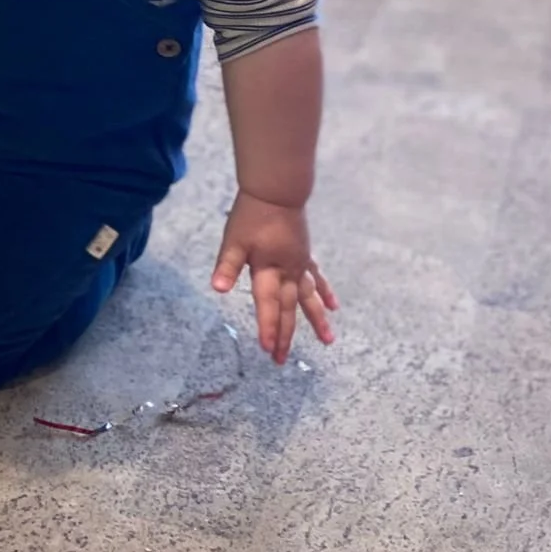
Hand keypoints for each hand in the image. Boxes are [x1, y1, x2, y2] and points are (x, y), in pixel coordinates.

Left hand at [212, 190, 336, 364]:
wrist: (276, 191)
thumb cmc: (251, 214)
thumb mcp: (234, 240)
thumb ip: (227, 265)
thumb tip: (217, 289)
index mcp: (269, 269)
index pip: (268, 304)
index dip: (268, 327)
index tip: (268, 349)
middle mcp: (288, 272)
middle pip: (287, 308)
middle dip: (284, 334)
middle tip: (281, 360)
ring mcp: (299, 264)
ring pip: (308, 298)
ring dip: (315, 320)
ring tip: (328, 341)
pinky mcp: (304, 255)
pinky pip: (317, 278)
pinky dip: (324, 292)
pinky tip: (333, 306)